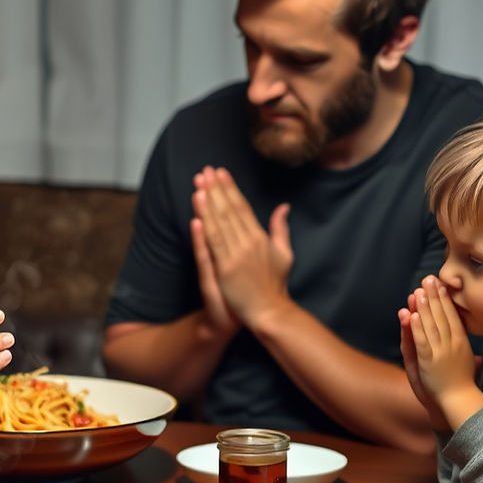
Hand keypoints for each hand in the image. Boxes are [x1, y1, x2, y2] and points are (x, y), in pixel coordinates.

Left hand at [191, 166, 292, 329]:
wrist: (268, 312)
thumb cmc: (274, 285)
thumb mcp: (284, 254)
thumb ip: (281, 229)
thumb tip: (284, 207)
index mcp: (261, 238)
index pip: (242, 207)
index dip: (230, 189)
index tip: (221, 173)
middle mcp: (248, 243)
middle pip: (229, 211)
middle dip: (217, 189)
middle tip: (206, 170)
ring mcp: (236, 256)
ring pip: (219, 223)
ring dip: (208, 202)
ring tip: (199, 183)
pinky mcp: (225, 269)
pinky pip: (212, 244)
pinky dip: (204, 227)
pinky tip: (197, 213)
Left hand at [406, 276, 481, 427]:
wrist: (457, 400)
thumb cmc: (459, 380)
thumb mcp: (462, 357)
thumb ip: (457, 341)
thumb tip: (459, 329)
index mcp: (461, 341)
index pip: (452, 316)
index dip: (444, 299)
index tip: (439, 284)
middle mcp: (452, 343)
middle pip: (441, 316)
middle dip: (434, 296)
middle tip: (428, 279)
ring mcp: (440, 351)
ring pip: (431, 325)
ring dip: (424, 307)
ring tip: (418, 291)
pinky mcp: (428, 360)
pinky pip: (422, 340)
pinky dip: (417, 327)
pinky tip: (413, 314)